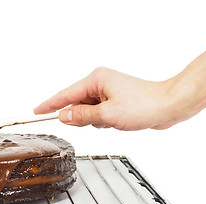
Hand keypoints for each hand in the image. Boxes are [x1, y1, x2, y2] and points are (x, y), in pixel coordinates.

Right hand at [34, 67, 188, 130]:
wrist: (169, 106)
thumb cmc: (144, 105)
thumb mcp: (108, 114)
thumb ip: (82, 116)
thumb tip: (64, 116)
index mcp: (96, 79)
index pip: (66, 94)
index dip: (50, 105)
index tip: (36, 111)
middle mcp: (100, 83)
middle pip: (77, 104)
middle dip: (82, 117)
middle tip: (97, 122)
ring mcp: (108, 92)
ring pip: (88, 112)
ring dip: (96, 121)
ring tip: (113, 121)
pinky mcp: (115, 101)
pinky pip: (99, 114)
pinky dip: (103, 121)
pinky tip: (117, 122)